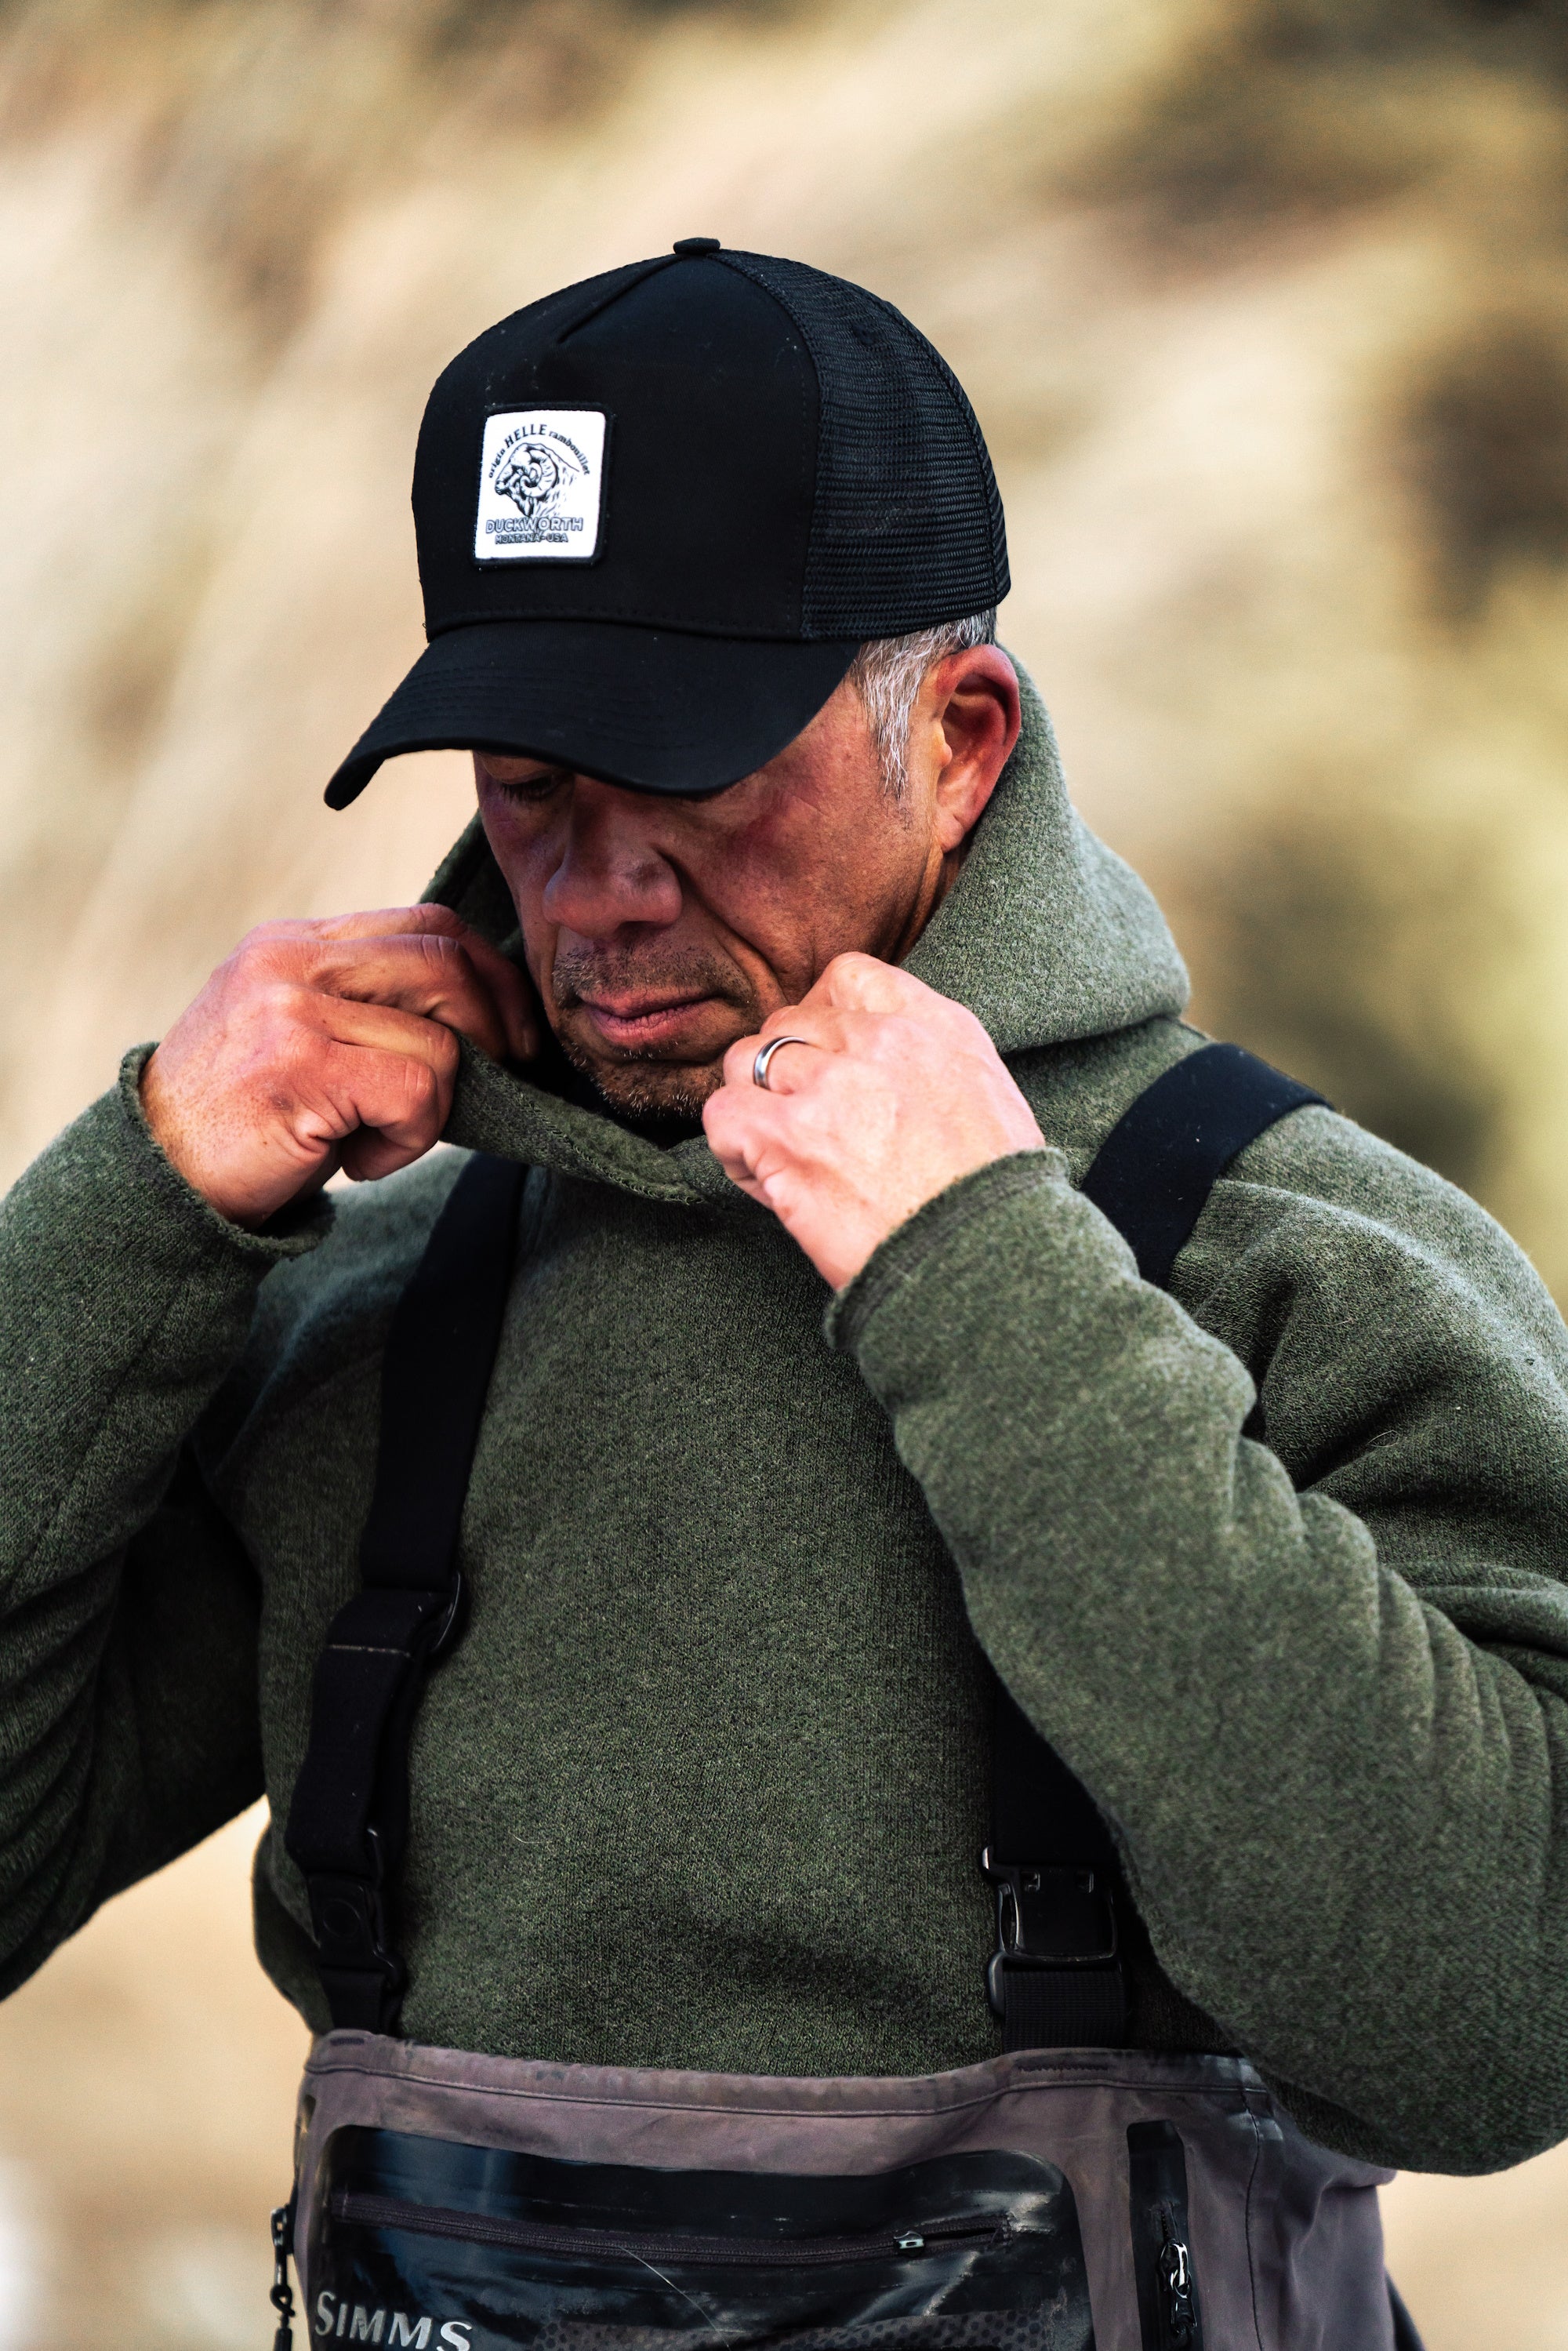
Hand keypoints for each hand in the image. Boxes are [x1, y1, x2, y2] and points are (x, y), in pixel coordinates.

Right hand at [140, 907, 535, 1227]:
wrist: (156, 1180)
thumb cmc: (244, 1123)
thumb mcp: (302, 1040)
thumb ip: (367, 1007)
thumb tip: (485, 1017)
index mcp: (294, 944)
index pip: (425, 924)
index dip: (489, 974)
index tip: (513, 1029)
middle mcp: (289, 961)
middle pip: (444, 958)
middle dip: (499, 1021)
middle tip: (506, 1074)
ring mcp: (291, 1007)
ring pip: (439, 1037)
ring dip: (437, 1107)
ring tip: (384, 1140)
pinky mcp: (300, 1063)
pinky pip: (418, 1089)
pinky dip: (411, 1138)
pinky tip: (362, 1161)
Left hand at [703, 953, 1046, 1289]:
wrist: (985, 1260)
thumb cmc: (993, 1201)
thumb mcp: (989, 1101)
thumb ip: (932, 1067)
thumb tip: (887, 1072)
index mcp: (936, 1026)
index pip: (849, 977)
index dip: (821, 1014)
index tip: (824, 1055)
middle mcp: (880, 1041)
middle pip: (789, 1022)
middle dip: (786, 1069)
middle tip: (805, 1124)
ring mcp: (830, 1085)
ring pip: (745, 1060)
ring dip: (754, 1103)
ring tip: (782, 1152)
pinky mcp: (787, 1137)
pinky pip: (722, 1114)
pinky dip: (732, 1148)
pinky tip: (766, 1178)